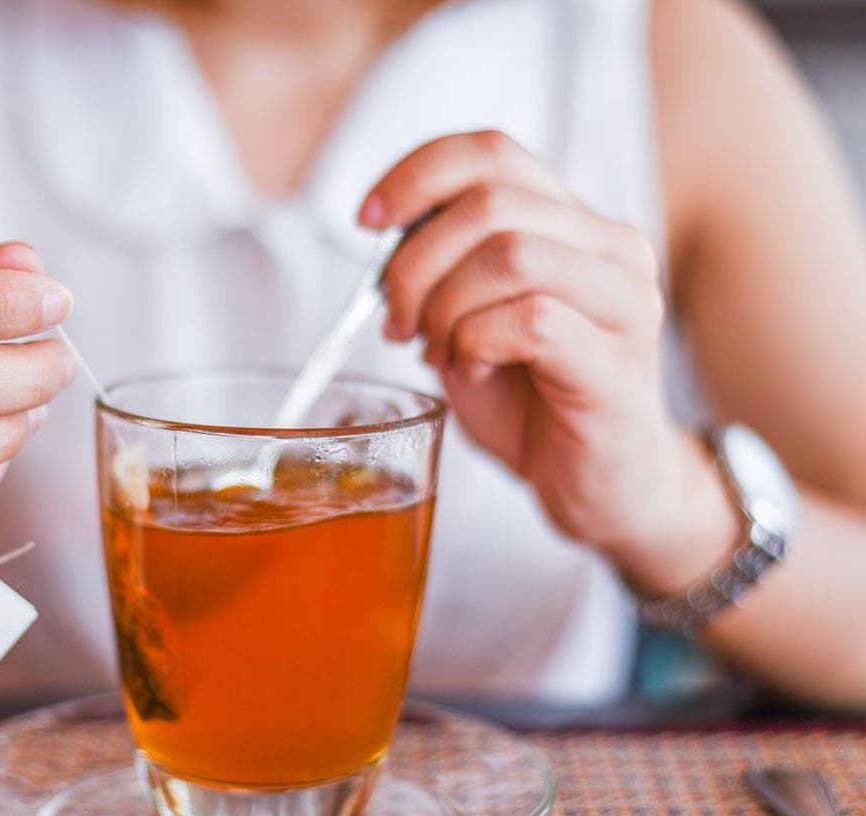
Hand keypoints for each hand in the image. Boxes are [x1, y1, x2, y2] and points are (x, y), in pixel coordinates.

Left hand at [362, 132, 737, 590]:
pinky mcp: (618, 362)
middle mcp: (611, 247)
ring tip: (437, 351)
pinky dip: (476, 343)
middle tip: (395, 320)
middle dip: (414, 261)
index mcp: (574, 224)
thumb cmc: (534, 404)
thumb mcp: (471, 322)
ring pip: (510, 254)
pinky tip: (474, 371)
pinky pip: (529, 320)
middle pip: (491, 200)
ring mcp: (625, 302)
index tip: (368, 220)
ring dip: (444, 306)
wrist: (602, 485)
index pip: (493, 152)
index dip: (418, 174)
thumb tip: (387, 234)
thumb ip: (444, 270)